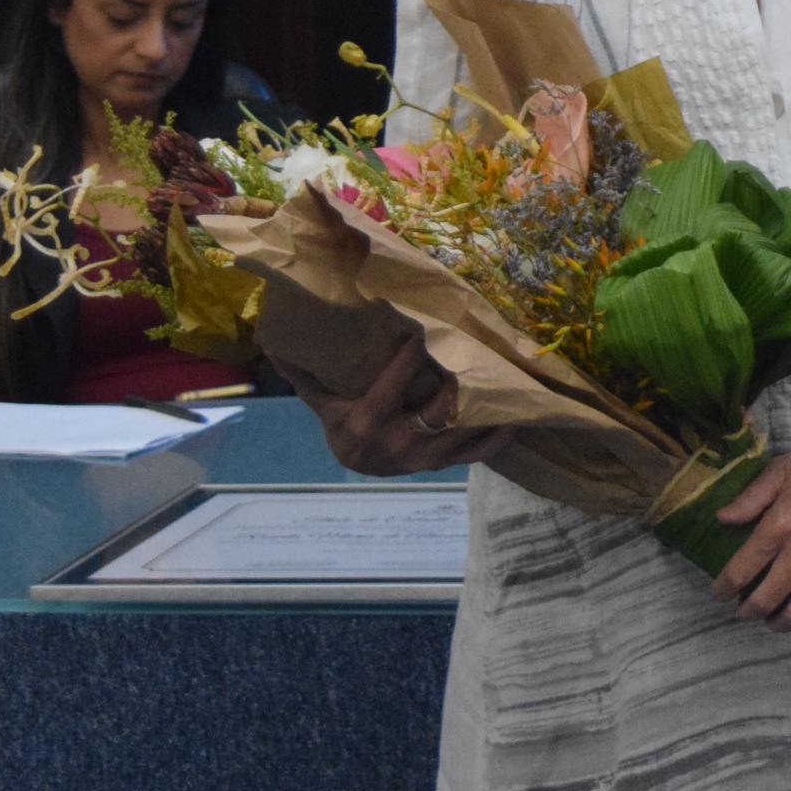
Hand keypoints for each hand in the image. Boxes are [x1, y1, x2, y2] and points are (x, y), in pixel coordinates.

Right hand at [269, 329, 511, 475]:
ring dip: (487, 405)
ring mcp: (424, 457)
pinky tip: (516, 416)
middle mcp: (400, 442)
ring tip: (508, 376)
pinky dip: (498, 436)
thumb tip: (273, 341)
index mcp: (369, 422)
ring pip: (462, 428)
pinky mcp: (443, 463)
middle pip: (438, 405)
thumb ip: (305, 373)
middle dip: (460, 377)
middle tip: (481, 347)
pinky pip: (477, 453)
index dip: (414, 354)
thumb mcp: (323, 400)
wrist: (358, 463)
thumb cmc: (342, 423)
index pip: (396, 382)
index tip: (427, 327)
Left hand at [710, 374, 790, 638]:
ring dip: (779, 623)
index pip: (741, 570)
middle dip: (748, 610)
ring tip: (772, 620)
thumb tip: (721, 519)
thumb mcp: (782, 470)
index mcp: (780, 525)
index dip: (724, 588)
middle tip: (744, 609)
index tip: (720, 593)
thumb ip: (750, 498)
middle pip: (766, 599)